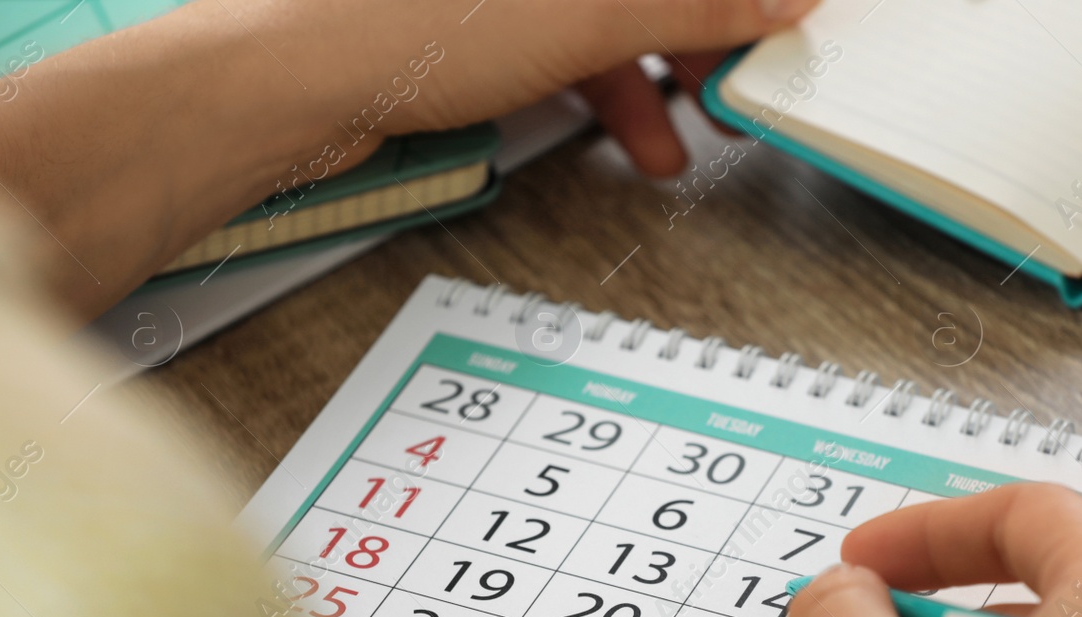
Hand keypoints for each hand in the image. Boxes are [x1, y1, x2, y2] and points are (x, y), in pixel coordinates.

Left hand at [307, 0, 809, 175]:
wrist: (298, 79)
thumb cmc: (418, 19)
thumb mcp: (593, 15)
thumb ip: (697, 6)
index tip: (783, 21)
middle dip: (702, 34)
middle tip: (741, 82)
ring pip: (611, 15)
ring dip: (660, 78)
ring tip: (689, 138)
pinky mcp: (479, 16)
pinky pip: (570, 42)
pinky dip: (607, 90)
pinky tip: (633, 139)